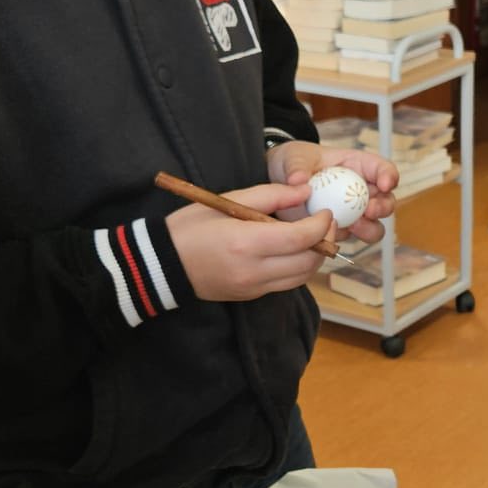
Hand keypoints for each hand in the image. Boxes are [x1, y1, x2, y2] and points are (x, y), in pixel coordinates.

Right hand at [166, 183, 334, 300]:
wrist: (162, 264)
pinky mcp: (252, 295)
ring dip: (314, 257)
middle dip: (325, 242)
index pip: (302, 238)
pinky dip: (297, 267)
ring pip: (302, 277)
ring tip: (312, 236)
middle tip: (324, 223)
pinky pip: (286, 283)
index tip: (325, 211)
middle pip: (309, 262)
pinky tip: (292, 250)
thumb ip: (270, 195)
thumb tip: (305, 191)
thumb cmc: (190, 227)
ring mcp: (254, 287)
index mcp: (247, 243)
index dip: (322, 224)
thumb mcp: (227, 199)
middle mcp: (254, 270)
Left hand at [268, 141, 398, 244]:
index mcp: (358, 166)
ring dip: (370, 228)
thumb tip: (298, 180)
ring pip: (374, 225)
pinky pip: (350, 239)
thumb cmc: (294, 163)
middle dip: (383, 208)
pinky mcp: (340, 229)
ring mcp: (353, 213)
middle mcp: (361, 191)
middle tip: (369, 211)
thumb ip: (297, 166)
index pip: (382, 169)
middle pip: (386, 201)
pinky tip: (333, 235)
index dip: (389, 176)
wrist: (279, 183)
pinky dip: (346, 239)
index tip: (385, 184)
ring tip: (355, 227)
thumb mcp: (293, 158)